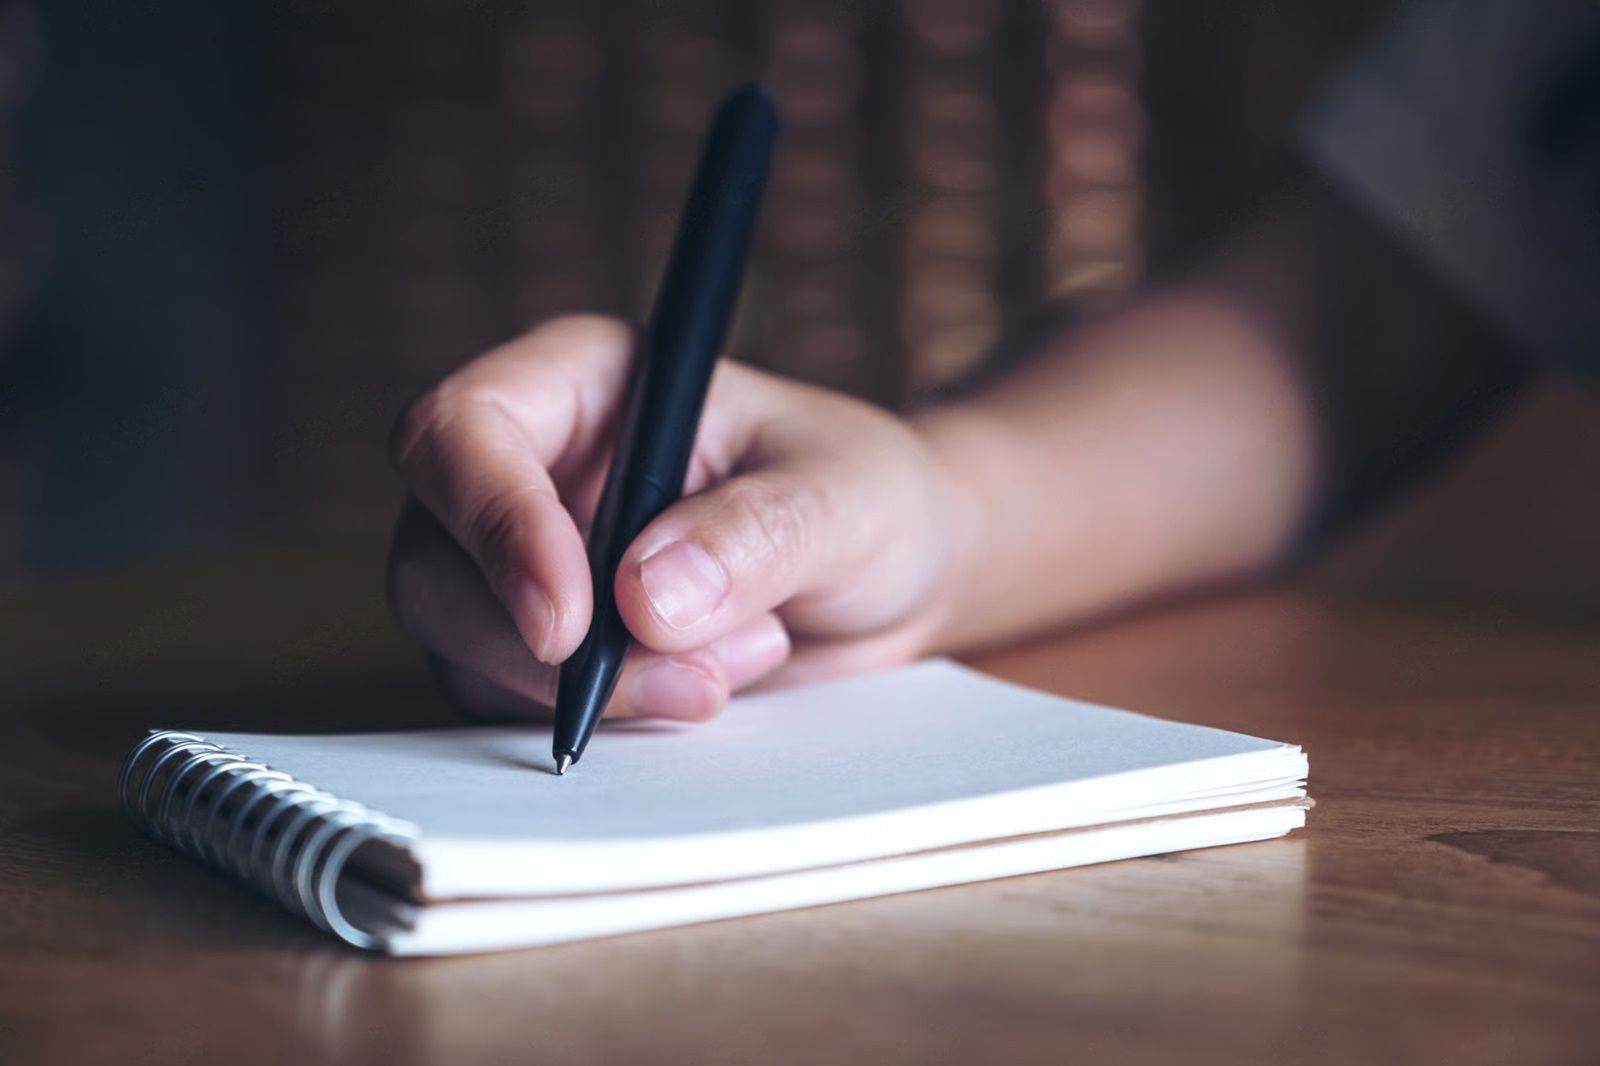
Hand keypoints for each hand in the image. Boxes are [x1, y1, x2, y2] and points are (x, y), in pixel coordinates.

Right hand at [385, 315, 975, 721]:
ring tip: (742, 662)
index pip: (465, 430)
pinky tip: (711, 685)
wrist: (896, 574)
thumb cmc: (870, 495)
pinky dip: (606, 719)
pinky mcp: (547, 644)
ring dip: (593, 690)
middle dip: (540, 646)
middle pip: (435, 555)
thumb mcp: (844, 498)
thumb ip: (755, 534)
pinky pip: (513, 700)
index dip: (494, 523)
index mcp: (587, 382)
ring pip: (462, 643)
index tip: (570, 623)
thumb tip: (644, 600)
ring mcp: (528, 560)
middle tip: (687, 680)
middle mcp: (537, 467)